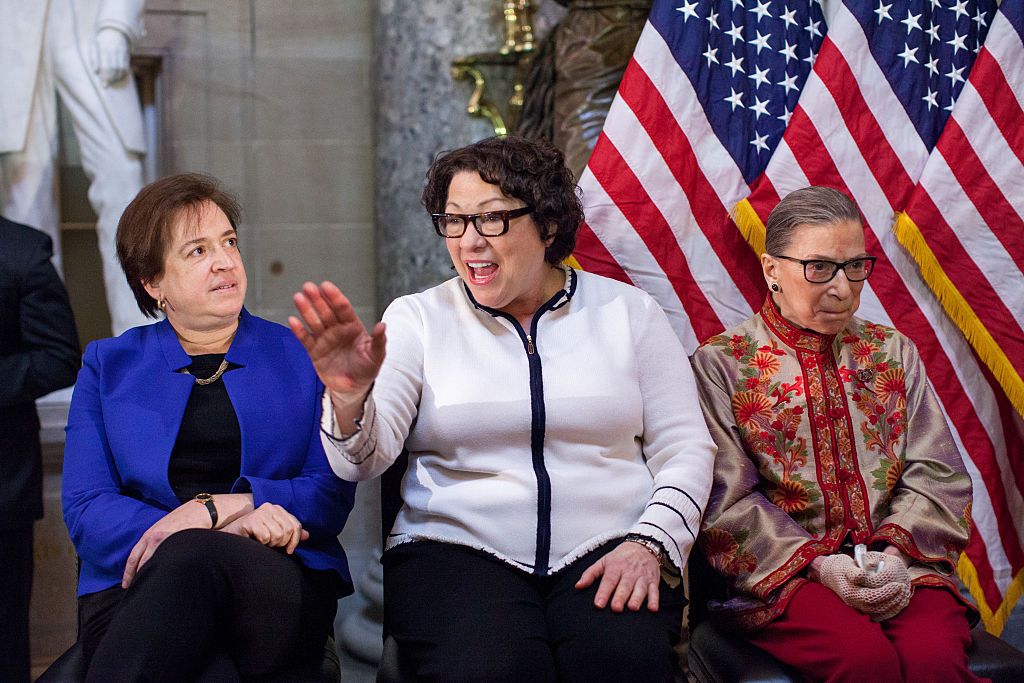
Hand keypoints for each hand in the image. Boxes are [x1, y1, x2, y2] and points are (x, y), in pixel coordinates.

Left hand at [92, 27, 129, 85]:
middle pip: (114, 68)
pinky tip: (117, 77)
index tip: (103, 84)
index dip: (105, 76)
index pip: (106, 65)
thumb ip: (93, 58)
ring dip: (116, 77)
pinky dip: (122, 74)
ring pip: (121, 69)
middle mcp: (114, 50)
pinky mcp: (126, 54)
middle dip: (110, 79)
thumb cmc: (100, 40)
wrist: (115, 31)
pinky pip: (126, 67)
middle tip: (106, 85)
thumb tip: (95, 71)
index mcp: (103, 47)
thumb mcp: (93, 45)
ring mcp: (121, 52)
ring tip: (111, 81)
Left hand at [122, 500, 211, 587]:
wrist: (198, 511)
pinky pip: (169, 560)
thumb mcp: (161, 528)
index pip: (133, 558)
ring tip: (152, 587)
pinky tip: (167, 576)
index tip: (126, 585)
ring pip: (154, 563)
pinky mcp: (178, 543)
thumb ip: (152, 542)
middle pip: (141, 564)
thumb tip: (146, 559)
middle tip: (136, 589)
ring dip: (152, 575)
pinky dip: (166, 569)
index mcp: (148, 536)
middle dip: (138, 578)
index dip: (128, 574)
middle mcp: (154, 538)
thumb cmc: (181, 519)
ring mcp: (166, 541)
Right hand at [219, 502, 307, 552]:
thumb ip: (290, 533)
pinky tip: (254, 540)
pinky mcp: (251, 520)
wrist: (229, 535)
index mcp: (278, 509)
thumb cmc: (252, 535)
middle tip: (271, 545)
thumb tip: (307, 535)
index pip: (296, 525)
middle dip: (281, 543)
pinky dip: (261, 543)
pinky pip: (266, 537)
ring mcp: (260, 512)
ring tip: (261, 542)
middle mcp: (270, 507)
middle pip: (288, 530)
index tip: (289, 550)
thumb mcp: (274, 533)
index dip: (295, 540)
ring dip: (270, 544)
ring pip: (278, 535)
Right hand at [290, 281, 385, 406]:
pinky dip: (299, 331)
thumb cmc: (367, 368)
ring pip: (314, 321)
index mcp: (352, 326)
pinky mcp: (315, 351)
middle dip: (317, 299)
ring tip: (298, 297)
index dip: (335, 297)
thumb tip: (382, 325)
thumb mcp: (377, 356)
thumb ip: (379, 341)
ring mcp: (325, 339)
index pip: (343, 309)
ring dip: (306, 310)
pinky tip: (293, 320)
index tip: (326, 286)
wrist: (354, 388)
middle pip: (326, 311)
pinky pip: (306, 339)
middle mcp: (337, 330)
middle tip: (308, 287)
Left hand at [575, 542, 661, 611]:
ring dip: (637, 598)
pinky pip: (655, 591)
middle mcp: (629, 572)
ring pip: (640, 589)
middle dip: (620, 597)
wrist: (643, 545)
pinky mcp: (653, 581)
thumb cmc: (621, 557)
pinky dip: (655, 600)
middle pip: (624, 586)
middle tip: (616, 608)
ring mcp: (642, 577)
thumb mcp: (603, 561)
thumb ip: (590, 574)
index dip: (603, 592)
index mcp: (615, 567)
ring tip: (632, 608)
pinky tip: (652, 609)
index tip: (599, 604)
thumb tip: (578, 586)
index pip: (608, 580)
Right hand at [818, 552, 911, 619]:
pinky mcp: (862, 609)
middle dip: (893, 599)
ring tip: (904, 595)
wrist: (831, 574)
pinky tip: (898, 602)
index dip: (886, 592)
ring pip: (880, 613)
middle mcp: (854, 603)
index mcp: (850, 593)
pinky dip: (891, 611)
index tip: (897, 584)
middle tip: (904, 588)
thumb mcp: (845, 565)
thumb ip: (854, 571)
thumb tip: (863, 575)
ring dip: (894, 606)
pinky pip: (879, 615)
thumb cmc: (841, 567)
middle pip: (878, 607)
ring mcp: (858, 608)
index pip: (872, 597)